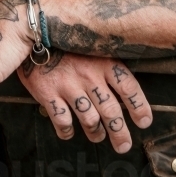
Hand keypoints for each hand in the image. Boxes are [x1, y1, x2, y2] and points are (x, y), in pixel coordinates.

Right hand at [18, 52, 152, 152]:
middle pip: (111, 111)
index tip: (144, 121)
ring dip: (96, 133)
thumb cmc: (65, 41)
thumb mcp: (90, 45)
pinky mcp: (48, 93)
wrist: (31, 31)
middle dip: (120, 132)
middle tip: (123, 145)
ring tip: (97, 136)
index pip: (129, 87)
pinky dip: (67, 132)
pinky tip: (68, 132)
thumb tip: (122, 89)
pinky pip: (63, 121)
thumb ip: (105, 64)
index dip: (139, 107)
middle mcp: (89, 75)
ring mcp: (69, 85)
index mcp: (103, 61)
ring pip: (90, 120)